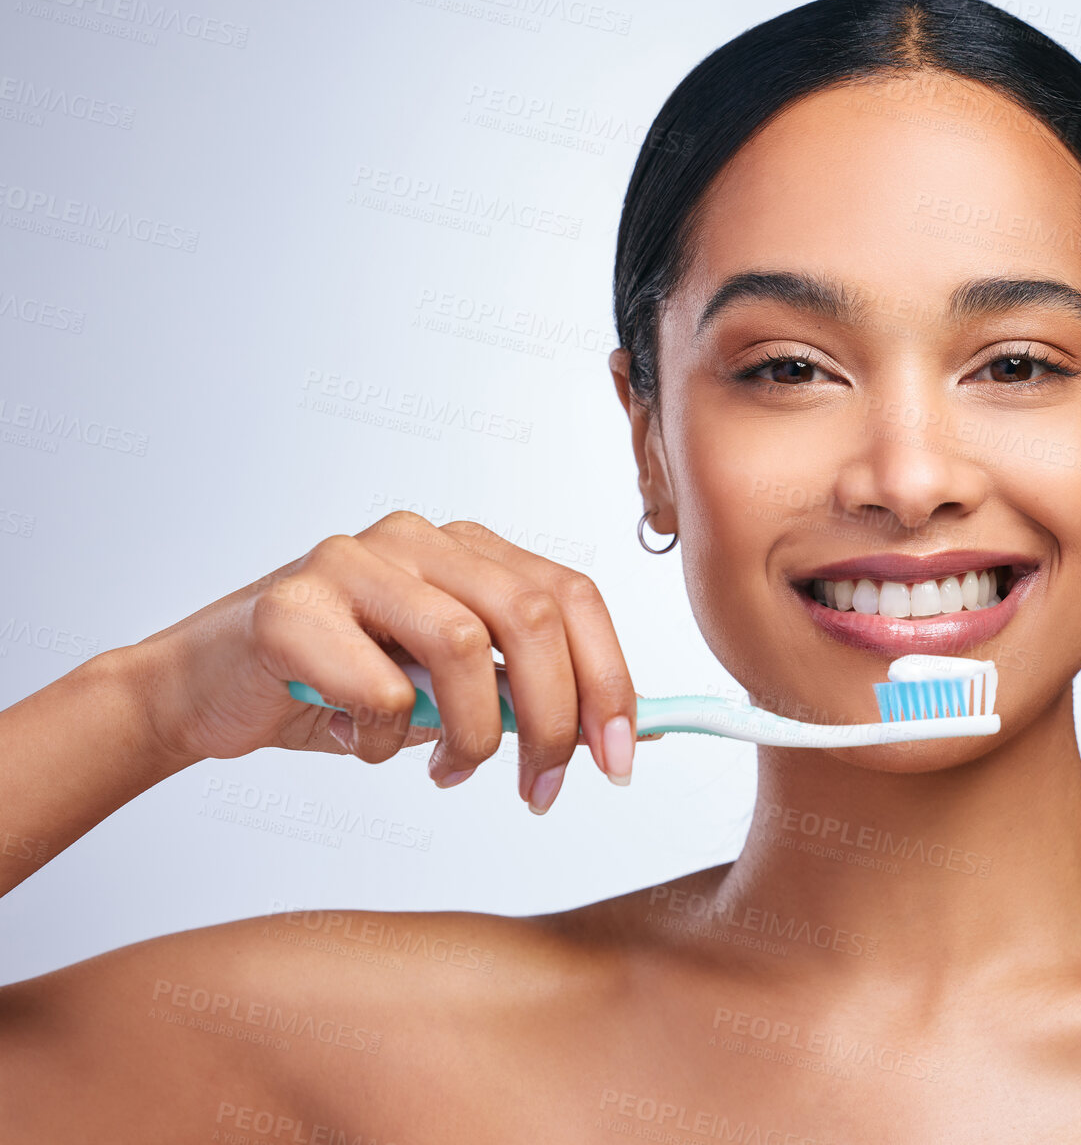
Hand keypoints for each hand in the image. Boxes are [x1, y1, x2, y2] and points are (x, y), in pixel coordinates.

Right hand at [133, 510, 655, 811]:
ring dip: (472, 733)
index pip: (573, 596)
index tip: (621, 759)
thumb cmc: (339, 688)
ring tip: (450, 770)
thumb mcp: (453, 694)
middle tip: (543, 787)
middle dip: (554, 719)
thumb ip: (526, 697)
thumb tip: (627, 737)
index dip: (611, 679)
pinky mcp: (291, 605)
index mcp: (470, 550)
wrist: (207, 691)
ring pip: (464, 645)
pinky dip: (382, 738)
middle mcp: (420, 539)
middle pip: (532, 615)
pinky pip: (379, 686)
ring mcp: (353, 561)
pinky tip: (355, 740)